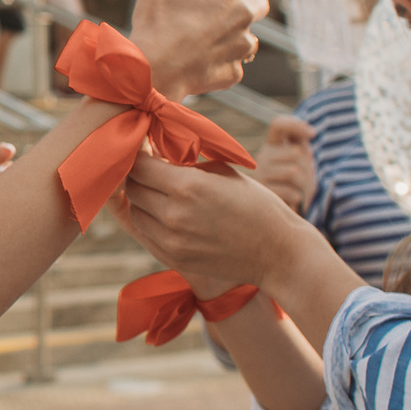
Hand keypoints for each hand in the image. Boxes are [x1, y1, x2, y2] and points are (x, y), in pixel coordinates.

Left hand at [114, 152, 310, 297]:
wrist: (277, 251)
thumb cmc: (255, 204)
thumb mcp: (222, 171)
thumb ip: (185, 163)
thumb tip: (156, 152)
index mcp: (187, 186)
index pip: (139, 165)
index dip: (139, 155)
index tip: (146, 150)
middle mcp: (173, 215)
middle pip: (132, 188)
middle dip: (139, 175)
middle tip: (152, 169)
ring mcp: (171, 241)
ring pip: (135, 212)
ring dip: (142, 199)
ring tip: (161, 192)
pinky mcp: (173, 259)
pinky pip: (146, 234)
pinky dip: (150, 220)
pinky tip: (166, 212)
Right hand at [127, 0, 270, 98]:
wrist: (150, 74)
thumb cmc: (154, 22)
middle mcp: (242, 15)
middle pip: (257, 1)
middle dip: (239, 2)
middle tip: (208, 8)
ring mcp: (241, 45)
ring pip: (248, 34)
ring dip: (232, 33)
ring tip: (202, 35)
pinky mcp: (234, 71)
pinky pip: (235, 63)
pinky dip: (221, 61)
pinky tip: (200, 59)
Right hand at [257, 115, 314, 212]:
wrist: (277, 212)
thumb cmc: (294, 185)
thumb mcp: (300, 163)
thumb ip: (303, 148)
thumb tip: (308, 138)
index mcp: (272, 145)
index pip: (278, 125)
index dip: (296, 125)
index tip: (313, 134)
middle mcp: (262, 157)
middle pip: (295, 152)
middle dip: (308, 167)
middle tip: (309, 180)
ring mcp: (260, 175)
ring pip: (293, 171)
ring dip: (305, 184)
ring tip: (301, 192)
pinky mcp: (262, 194)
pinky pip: (290, 192)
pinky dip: (298, 199)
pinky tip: (292, 202)